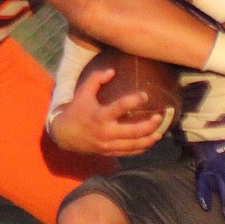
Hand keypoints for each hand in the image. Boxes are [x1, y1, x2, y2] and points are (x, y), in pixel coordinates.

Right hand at [49, 66, 165, 155]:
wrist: (64, 135)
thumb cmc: (76, 111)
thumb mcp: (82, 92)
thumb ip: (96, 79)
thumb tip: (113, 71)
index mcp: (99, 115)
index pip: (120, 107)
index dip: (134, 101)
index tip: (145, 95)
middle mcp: (105, 132)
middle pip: (132, 132)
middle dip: (148, 126)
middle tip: (159, 117)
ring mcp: (107, 144)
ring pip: (133, 145)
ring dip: (148, 139)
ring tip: (160, 132)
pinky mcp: (108, 152)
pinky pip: (128, 153)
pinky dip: (141, 149)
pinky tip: (150, 142)